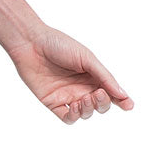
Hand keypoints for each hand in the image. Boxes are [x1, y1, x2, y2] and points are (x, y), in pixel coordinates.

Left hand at [8, 26, 133, 122]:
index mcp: (93, 76)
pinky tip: (73, 106)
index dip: (121, 100)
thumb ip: (104, 77)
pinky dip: (74, 116)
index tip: (128, 105)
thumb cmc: (59, 45)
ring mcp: (68, 96)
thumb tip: (123, 94)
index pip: (111, 92)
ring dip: (88, 109)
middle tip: (98, 94)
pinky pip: (67, 117)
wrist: (31, 43)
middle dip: (103, 103)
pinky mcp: (53, 103)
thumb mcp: (87, 58)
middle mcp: (82, 87)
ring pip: (85, 113)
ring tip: (84, 98)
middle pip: (100, 105)